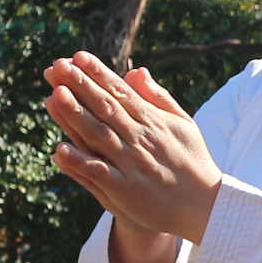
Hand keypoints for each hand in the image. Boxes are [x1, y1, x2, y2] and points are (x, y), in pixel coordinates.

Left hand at [45, 53, 223, 241]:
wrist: (207, 206)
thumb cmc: (193, 162)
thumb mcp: (183, 124)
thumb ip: (158, 98)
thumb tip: (135, 71)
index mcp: (154, 122)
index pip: (121, 92)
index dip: (99, 74)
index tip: (78, 56)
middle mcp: (141, 140)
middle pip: (106, 109)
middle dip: (80, 86)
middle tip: (58, 66)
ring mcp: (132, 165)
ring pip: (99, 136)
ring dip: (75, 116)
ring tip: (54, 94)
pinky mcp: (126, 192)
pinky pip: (99, 174)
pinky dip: (80, 162)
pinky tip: (60, 149)